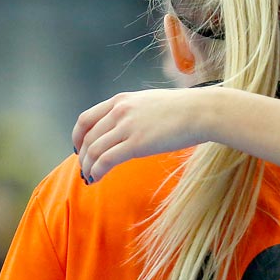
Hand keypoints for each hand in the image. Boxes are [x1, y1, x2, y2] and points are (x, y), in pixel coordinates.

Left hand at [73, 88, 213, 182]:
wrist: (201, 111)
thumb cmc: (184, 110)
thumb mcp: (150, 103)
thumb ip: (134, 113)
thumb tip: (128, 129)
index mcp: (121, 100)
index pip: (86, 119)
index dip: (78, 137)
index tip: (80, 149)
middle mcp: (119, 111)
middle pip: (88, 137)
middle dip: (83, 156)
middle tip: (85, 169)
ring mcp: (127, 127)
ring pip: (94, 150)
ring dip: (88, 166)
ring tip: (90, 177)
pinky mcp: (136, 143)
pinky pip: (106, 160)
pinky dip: (97, 171)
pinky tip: (97, 178)